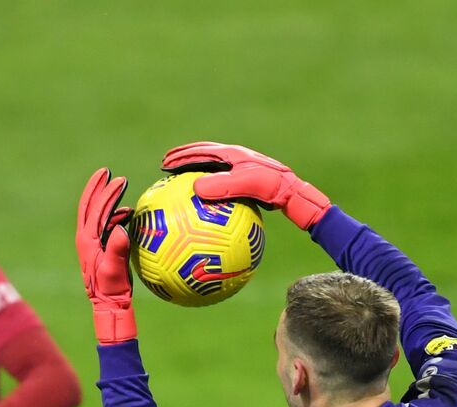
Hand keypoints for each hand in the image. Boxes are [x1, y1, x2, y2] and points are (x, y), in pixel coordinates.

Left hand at [76, 168, 136, 343]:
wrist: (107, 305)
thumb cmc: (111, 290)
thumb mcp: (114, 270)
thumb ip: (117, 249)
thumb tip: (122, 228)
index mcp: (87, 240)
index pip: (95, 210)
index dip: (106, 192)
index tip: (117, 179)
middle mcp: (85, 238)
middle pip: (89, 206)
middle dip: (98, 188)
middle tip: (107, 172)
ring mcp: (91, 243)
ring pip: (97, 214)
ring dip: (107, 200)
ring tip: (119, 188)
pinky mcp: (99, 248)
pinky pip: (105, 225)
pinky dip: (114, 216)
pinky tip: (127, 214)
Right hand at [161, 142, 330, 230]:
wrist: (292, 191)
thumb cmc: (271, 186)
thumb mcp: (246, 184)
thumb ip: (222, 186)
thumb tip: (195, 188)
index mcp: (231, 154)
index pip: (200, 152)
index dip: (181, 156)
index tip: (165, 163)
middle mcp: (233, 159)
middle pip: (203, 156)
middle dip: (184, 160)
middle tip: (166, 168)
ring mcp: (238, 170)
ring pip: (211, 169)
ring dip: (195, 173)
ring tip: (180, 183)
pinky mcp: (243, 182)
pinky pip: (219, 184)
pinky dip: (207, 189)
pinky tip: (202, 204)